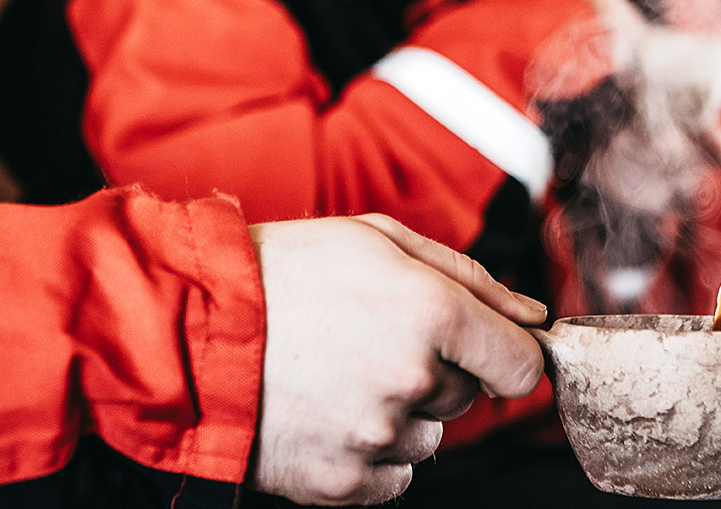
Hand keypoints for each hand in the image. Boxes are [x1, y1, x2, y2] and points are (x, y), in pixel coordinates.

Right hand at [246, 215, 546, 504]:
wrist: (188, 329)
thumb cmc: (284, 273)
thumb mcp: (378, 239)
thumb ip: (470, 277)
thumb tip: (532, 316)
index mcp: (430, 311)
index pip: (521, 365)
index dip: (507, 355)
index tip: (485, 350)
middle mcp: (411, 378)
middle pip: (467, 395)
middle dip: (434, 369)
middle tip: (369, 339)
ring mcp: (374, 436)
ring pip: (427, 436)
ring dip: (400, 411)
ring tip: (338, 374)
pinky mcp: (341, 481)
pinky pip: (391, 476)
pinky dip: (368, 452)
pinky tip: (326, 410)